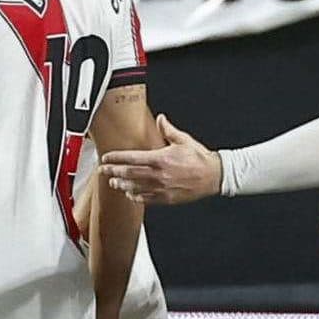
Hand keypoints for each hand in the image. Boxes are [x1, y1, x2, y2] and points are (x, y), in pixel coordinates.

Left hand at [100, 114, 222, 205]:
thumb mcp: (184, 140)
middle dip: (113, 172)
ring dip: (122, 185)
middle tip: (103, 171)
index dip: (116, 158)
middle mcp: (159, 174)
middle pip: (129, 173)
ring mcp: (162, 188)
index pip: (132, 158)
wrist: (215, 176)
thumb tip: (160, 119)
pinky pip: (147, 199)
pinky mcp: (167, 198)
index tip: (106, 158)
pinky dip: (136, 197)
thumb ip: (168, 130)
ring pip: (135, 187)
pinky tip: (130, 194)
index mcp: (160, 159)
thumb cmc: (199, 158)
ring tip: (113, 183)